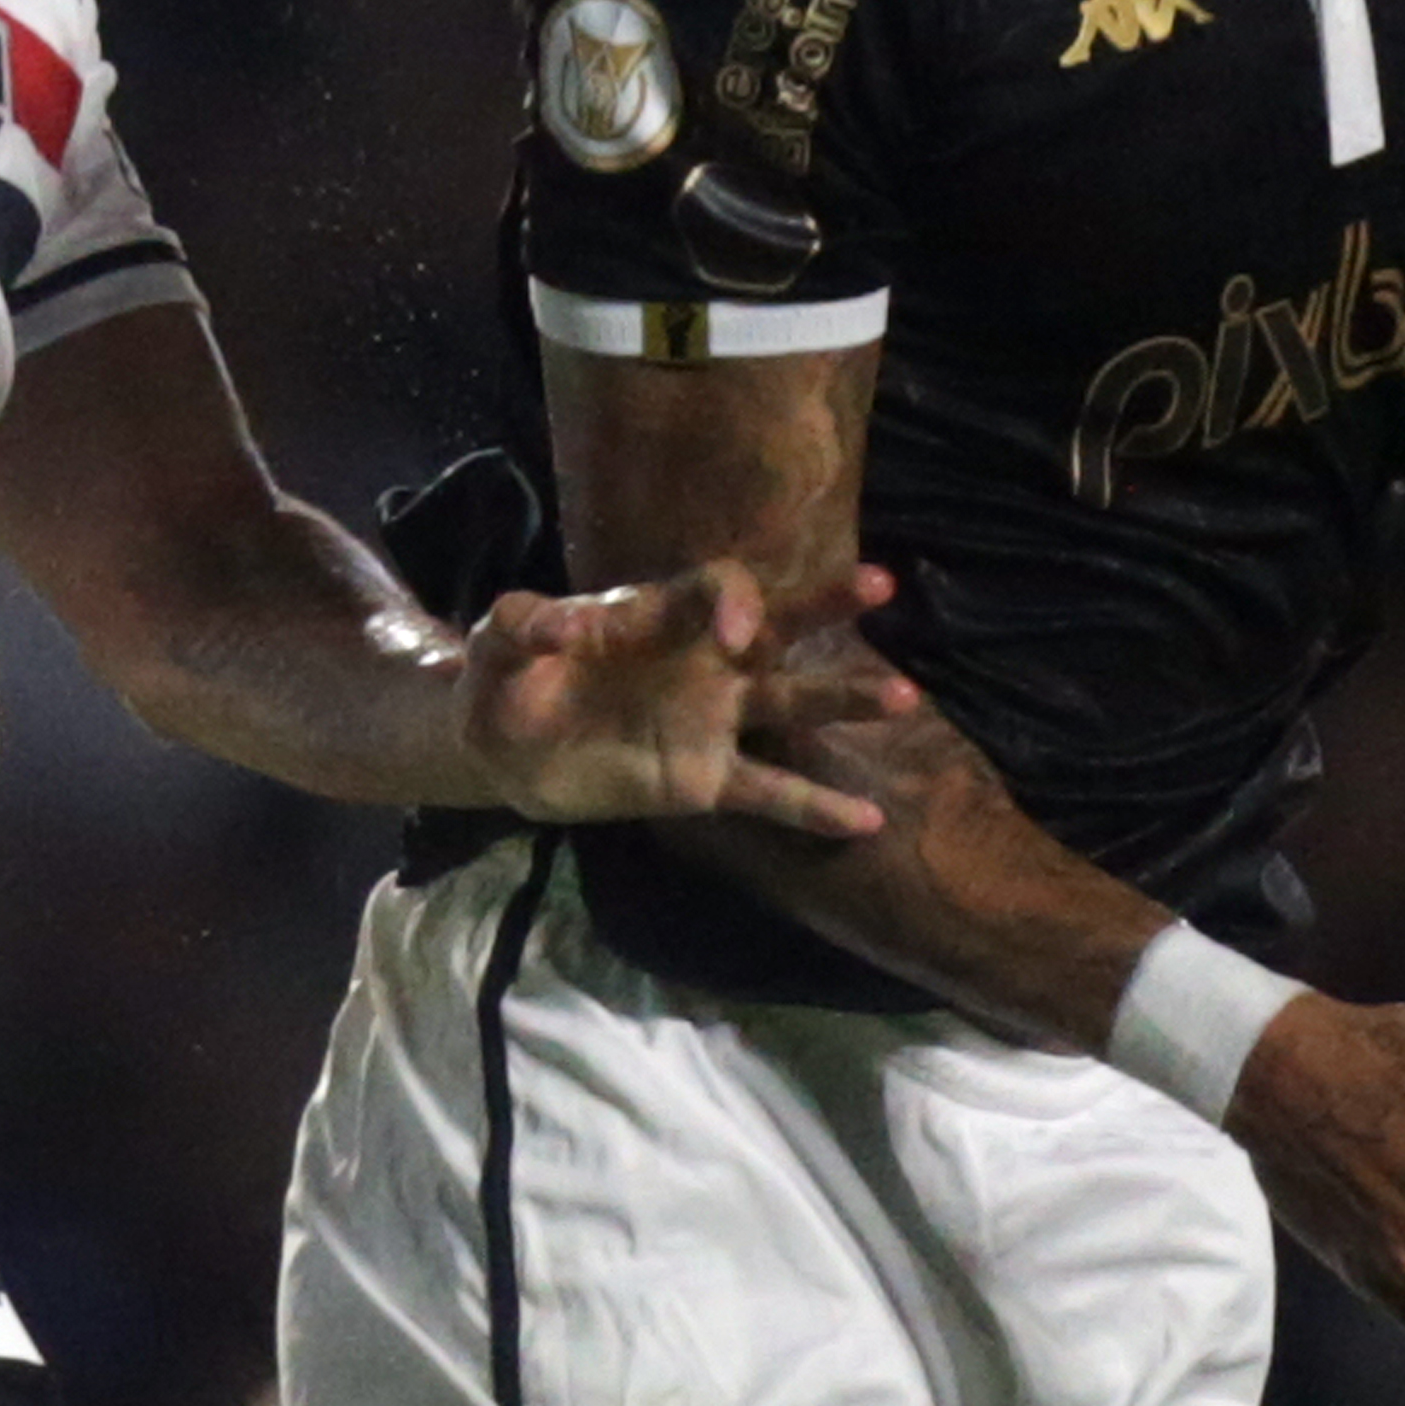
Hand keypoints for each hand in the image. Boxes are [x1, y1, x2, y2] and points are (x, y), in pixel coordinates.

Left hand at [461, 560, 914, 837]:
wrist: (501, 749)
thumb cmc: (504, 678)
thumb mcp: (499, 643)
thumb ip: (524, 625)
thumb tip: (556, 624)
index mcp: (659, 616)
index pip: (716, 589)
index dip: (732, 601)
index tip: (733, 633)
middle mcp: (701, 662)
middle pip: (777, 625)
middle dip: (826, 605)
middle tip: (880, 583)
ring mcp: (712, 722)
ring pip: (791, 703)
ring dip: (845, 699)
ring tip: (905, 699)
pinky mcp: (705, 781)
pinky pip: (770, 792)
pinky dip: (817, 807)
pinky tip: (868, 822)